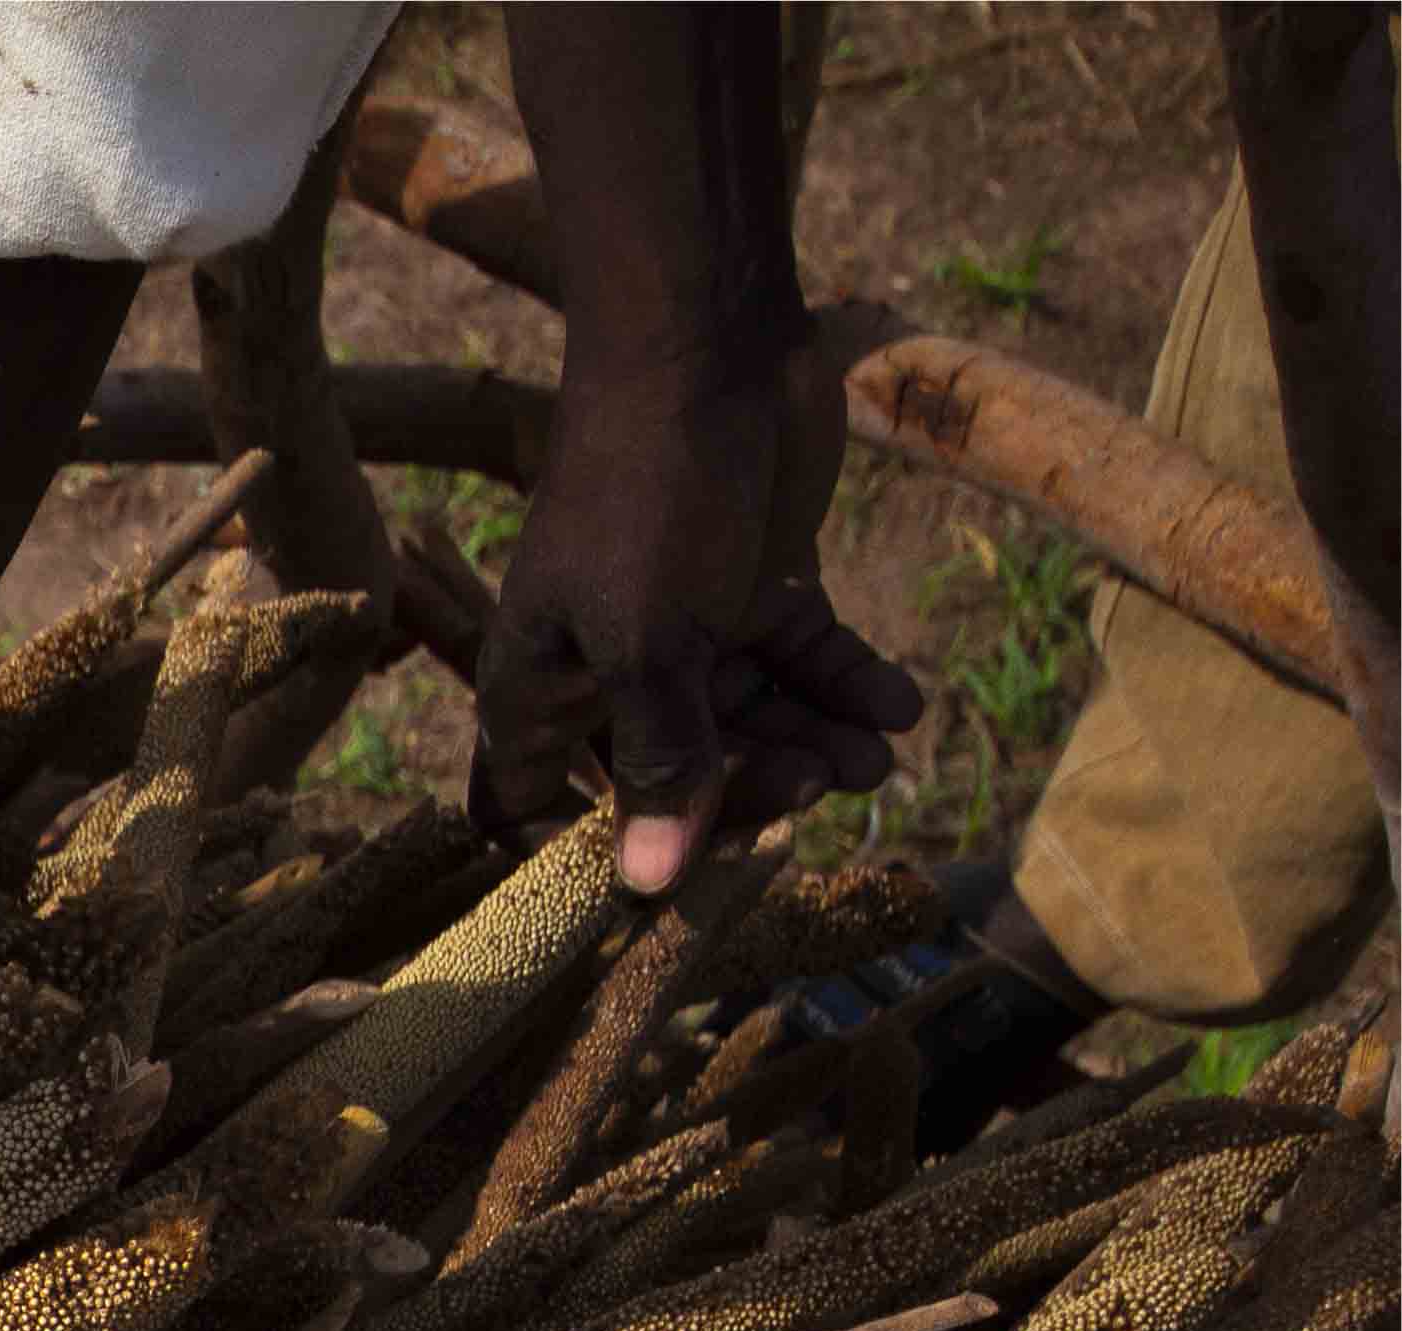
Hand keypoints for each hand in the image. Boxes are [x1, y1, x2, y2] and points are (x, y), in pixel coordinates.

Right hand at [477, 334, 922, 887]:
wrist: (709, 345)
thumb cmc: (647, 493)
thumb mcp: (651, 641)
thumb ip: (661, 760)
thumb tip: (649, 884)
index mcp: (541, 690)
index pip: (535, 809)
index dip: (586, 855)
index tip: (660, 880)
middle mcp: (603, 673)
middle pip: (670, 777)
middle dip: (747, 792)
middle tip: (818, 781)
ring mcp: (682, 630)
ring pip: (748, 722)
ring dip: (813, 743)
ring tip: (876, 753)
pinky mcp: (750, 588)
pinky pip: (799, 661)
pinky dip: (845, 685)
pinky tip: (898, 704)